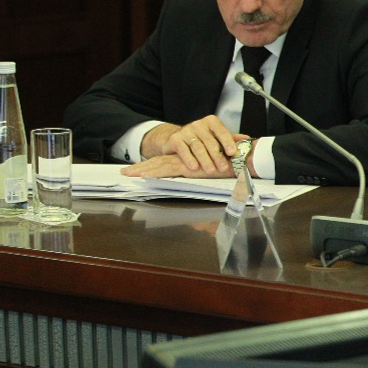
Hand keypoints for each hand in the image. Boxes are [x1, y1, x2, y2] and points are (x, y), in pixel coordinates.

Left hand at [121, 154, 236, 178]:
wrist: (242, 158)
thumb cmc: (234, 164)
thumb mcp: (219, 171)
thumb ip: (212, 179)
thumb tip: (210, 209)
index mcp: (189, 159)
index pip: (166, 162)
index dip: (152, 165)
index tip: (140, 169)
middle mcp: (185, 159)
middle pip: (158, 162)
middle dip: (141, 167)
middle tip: (125, 171)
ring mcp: (186, 162)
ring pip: (159, 165)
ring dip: (142, 170)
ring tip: (127, 173)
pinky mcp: (188, 167)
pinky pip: (167, 170)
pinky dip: (154, 172)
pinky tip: (142, 175)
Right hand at [141, 116, 244, 176]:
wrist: (176, 138)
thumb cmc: (201, 139)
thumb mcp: (216, 137)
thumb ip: (230, 138)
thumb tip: (247, 140)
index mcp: (211, 122)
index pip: (222, 131)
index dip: (228, 142)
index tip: (232, 153)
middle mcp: (198, 124)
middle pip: (210, 141)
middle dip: (217, 156)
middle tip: (223, 168)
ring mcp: (186, 131)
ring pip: (197, 146)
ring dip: (205, 160)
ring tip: (210, 170)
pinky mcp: (175, 139)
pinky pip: (183, 150)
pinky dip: (189, 159)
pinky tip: (194, 167)